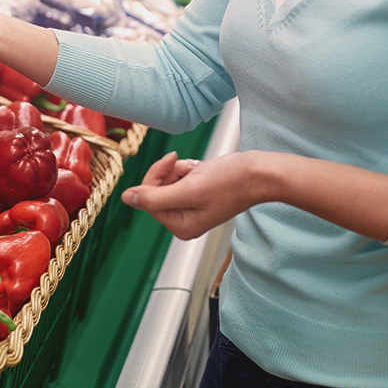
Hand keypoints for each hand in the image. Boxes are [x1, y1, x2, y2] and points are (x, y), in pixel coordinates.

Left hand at [121, 151, 258, 239]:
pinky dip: (189, 169)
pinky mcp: (198, 195)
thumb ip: (155, 197)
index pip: (148, 199)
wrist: (260, 173)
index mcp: (181, 226)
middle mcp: (184, 221)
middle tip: (188, 166)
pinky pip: (180, 178)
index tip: (171, 161)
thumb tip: (127, 198)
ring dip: (181, 170)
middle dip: (170, 173)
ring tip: (200, 170)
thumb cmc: (231, 181)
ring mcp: (191, 208)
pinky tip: (204, 169)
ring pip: (168, 182)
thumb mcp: (189, 189)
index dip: (155, 177)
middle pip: (156, 191)